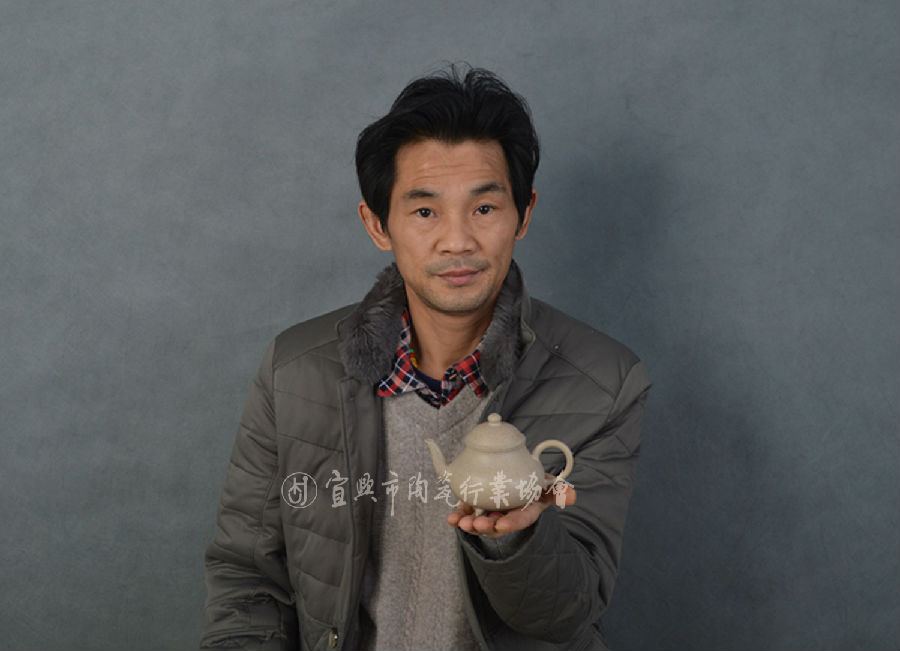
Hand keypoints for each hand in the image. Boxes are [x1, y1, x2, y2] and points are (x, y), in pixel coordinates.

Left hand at [447, 474, 575, 538]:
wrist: (517, 477)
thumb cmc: (535, 484)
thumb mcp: (547, 486)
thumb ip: (558, 490)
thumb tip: (573, 495)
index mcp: (525, 510)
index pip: (520, 519)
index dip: (512, 523)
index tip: (502, 525)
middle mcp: (508, 515)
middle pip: (497, 525)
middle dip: (486, 526)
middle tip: (476, 524)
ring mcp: (491, 512)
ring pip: (480, 521)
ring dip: (470, 524)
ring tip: (460, 522)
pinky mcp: (477, 507)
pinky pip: (468, 513)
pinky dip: (459, 516)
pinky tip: (451, 519)